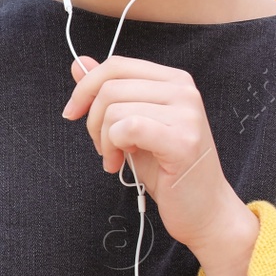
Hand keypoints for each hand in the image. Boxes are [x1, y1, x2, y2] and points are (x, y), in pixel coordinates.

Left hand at [61, 54, 247, 252]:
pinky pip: (128, 128)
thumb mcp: (133, 125)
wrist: (203, 210)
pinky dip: (114, 147)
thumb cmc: (168, 170)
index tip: (73, 113)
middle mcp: (184, 90)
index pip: (117, 65)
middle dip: (93, 120)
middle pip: (111, 87)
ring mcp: (186, 114)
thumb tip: (79, 65)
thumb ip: (110, 93)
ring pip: (115, 110)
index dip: (86, 88)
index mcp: (174, 80)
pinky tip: (122, 163)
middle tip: (102, 147)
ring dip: (103, 140)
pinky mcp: (182, 141)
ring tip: (115, 159)